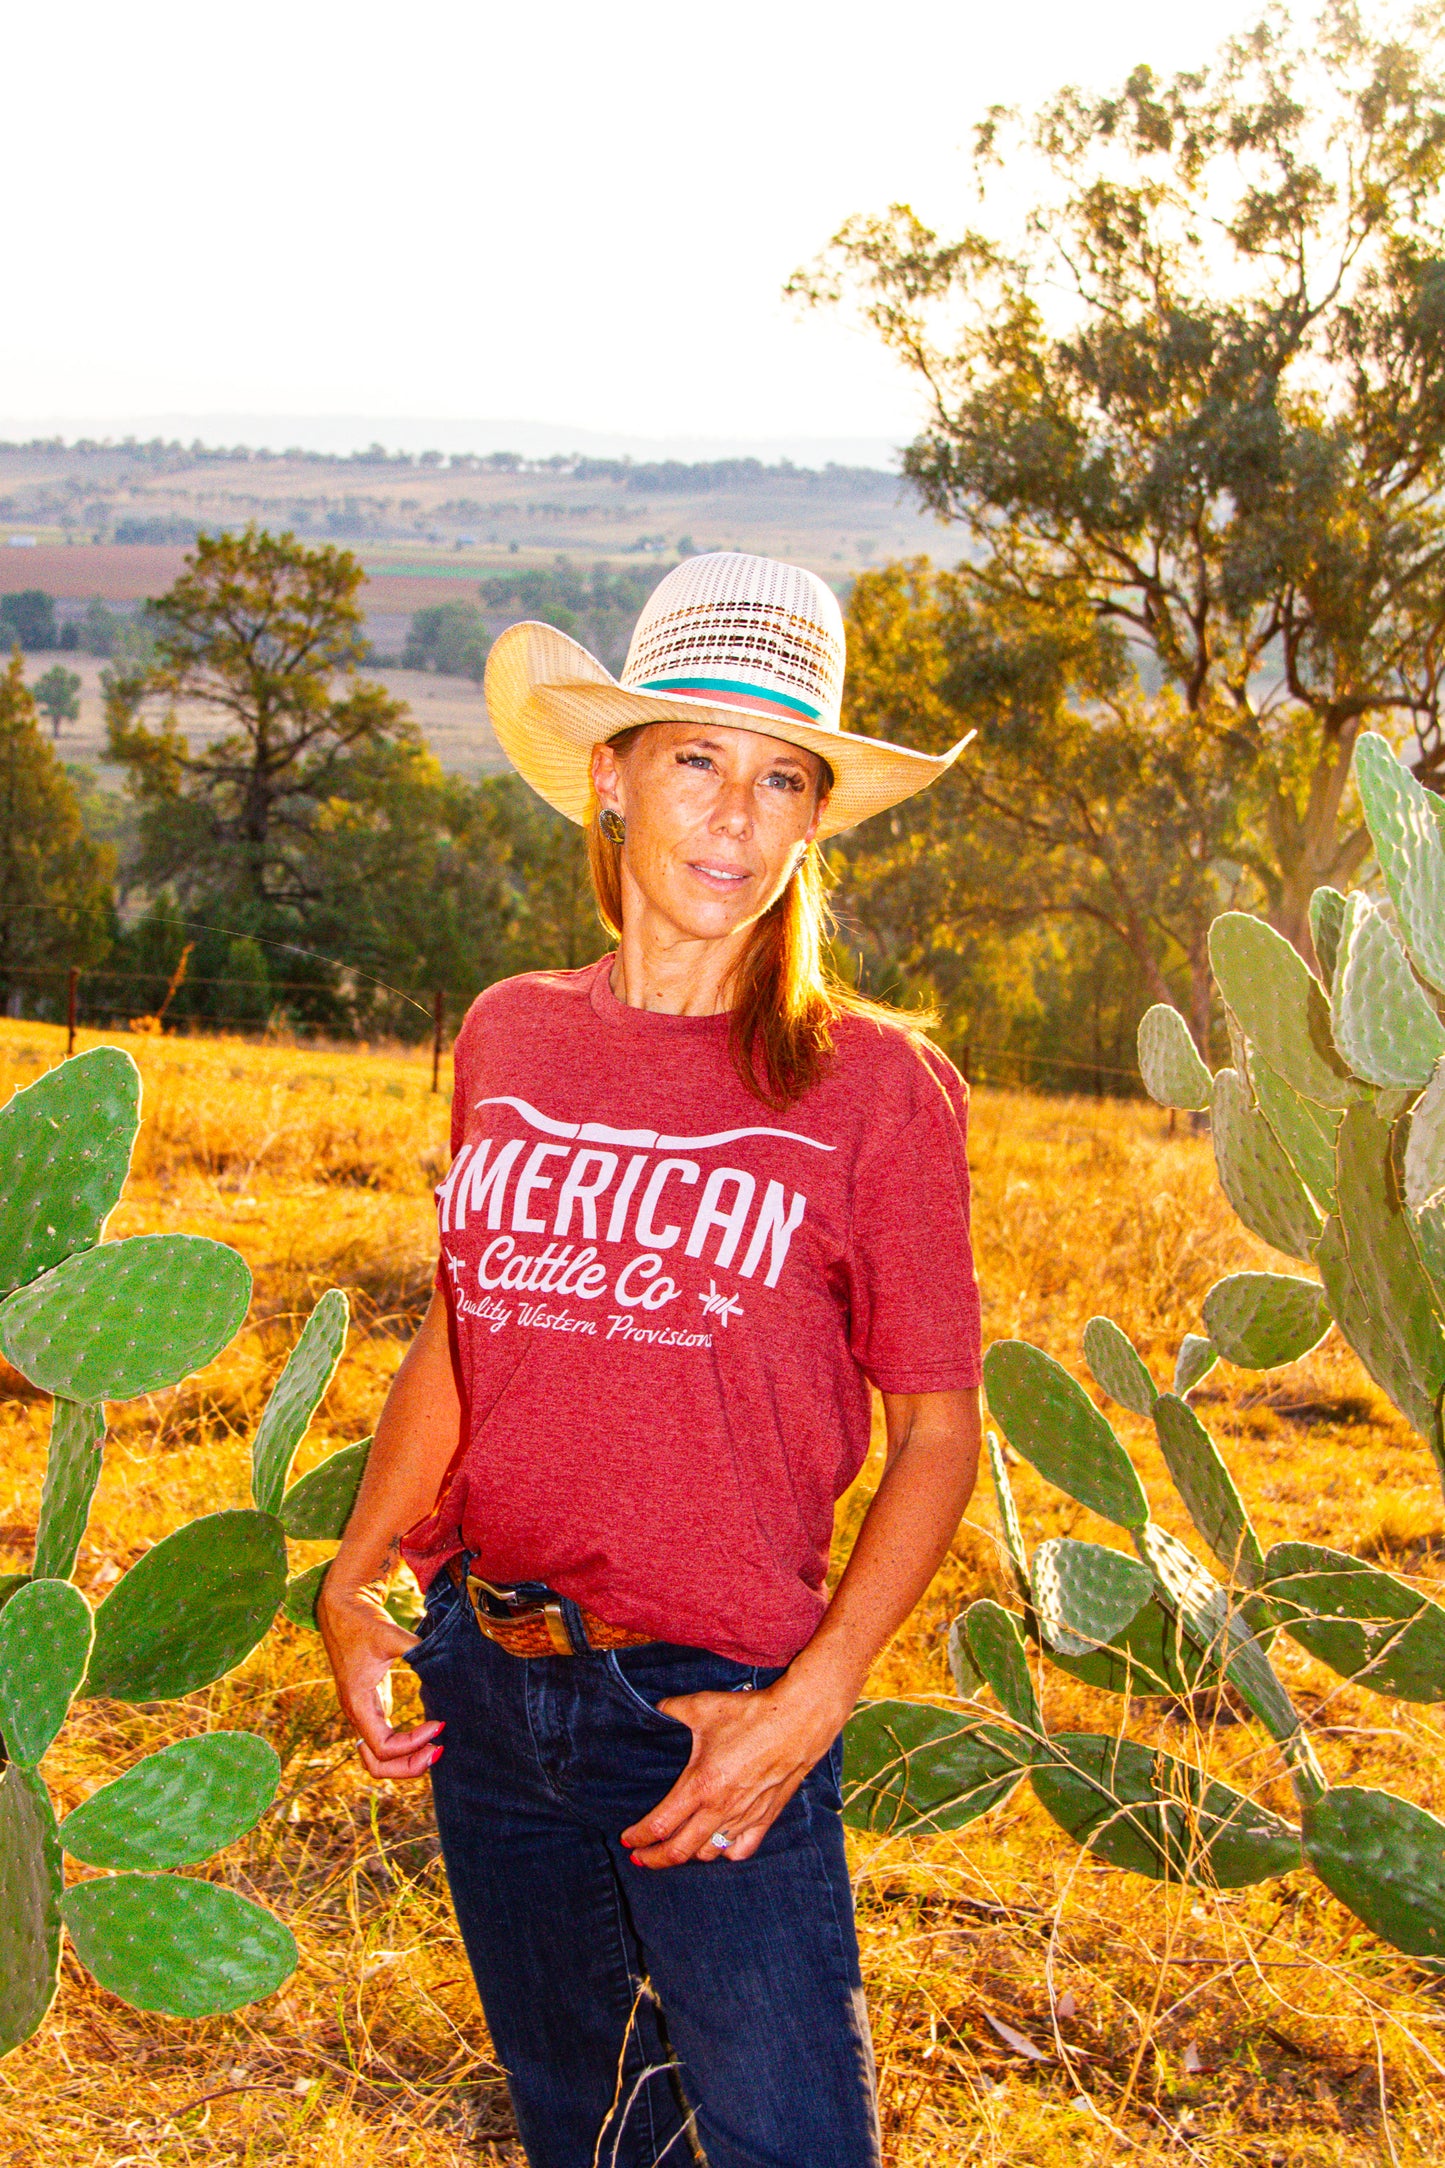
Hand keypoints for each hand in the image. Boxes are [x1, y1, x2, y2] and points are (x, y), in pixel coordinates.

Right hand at [318, 1579, 442, 1781]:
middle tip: (439, 1751)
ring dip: (405, 1761)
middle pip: (377, 1764)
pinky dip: (403, 1747)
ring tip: (435, 1749)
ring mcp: (363, 1712)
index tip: (439, 1725)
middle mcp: (357, 1714)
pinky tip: (427, 1736)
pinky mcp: (371, 1704)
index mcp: (358, 1702)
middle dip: (408, 1766)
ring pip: (378, 1758)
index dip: (412, 1745)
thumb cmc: (363, 1622)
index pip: (383, 1747)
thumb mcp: (389, 1634)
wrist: (342, 1608)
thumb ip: (416, 1648)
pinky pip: (383, 1740)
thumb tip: (444, 1661)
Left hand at [620, 1673, 848, 1868]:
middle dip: (655, 1858)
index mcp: (700, 1785)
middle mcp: (720, 1809)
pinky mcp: (765, 1818)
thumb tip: (655, 1709)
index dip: (639, 1837)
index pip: (660, 1825)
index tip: (628, 1840)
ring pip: (709, 1854)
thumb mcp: (703, 1706)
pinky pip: (740, 1851)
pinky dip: (724, 1854)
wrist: (798, 1721)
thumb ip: (672, 1709)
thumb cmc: (750, 1714)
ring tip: (676, 1847)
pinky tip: (716, 1846)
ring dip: (688, 1855)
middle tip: (641, 1858)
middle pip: (679, 1851)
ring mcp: (744, 1818)